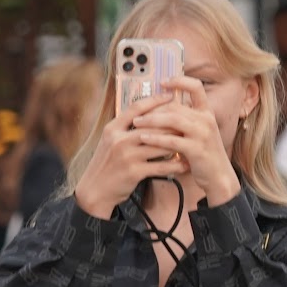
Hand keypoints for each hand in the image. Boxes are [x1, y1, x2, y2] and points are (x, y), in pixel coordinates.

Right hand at [72, 96, 181, 214]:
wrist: (94, 190)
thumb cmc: (107, 164)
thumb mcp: (110, 142)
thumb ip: (126, 129)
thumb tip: (149, 116)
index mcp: (112, 128)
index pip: (136, 108)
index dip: (155, 100)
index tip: (171, 95)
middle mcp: (119, 139)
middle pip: (152, 125)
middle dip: (173, 124)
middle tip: (190, 121)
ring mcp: (126, 155)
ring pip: (160, 145)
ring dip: (178, 144)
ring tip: (192, 142)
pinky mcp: (134, 172)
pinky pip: (160, 166)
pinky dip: (174, 165)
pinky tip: (184, 164)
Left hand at [141, 79, 239, 205]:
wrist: (219, 176)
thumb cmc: (203, 154)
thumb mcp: (198, 132)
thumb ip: (185, 119)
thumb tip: (161, 108)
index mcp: (207, 113)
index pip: (196, 87)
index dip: (180, 81)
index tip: (163, 82)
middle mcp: (206, 120)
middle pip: (176, 106)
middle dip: (153, 108)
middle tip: (136, 114)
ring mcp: (203, 134)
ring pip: (172, 120)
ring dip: (151, 120)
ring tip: (136, 124)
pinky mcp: (196, 149)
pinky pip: (172, 140)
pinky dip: (156, 138)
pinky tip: (144, 138)